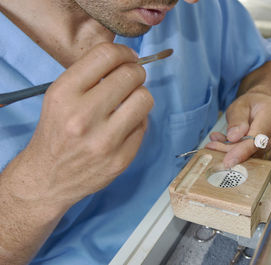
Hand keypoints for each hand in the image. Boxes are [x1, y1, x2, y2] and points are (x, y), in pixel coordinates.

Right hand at [3, 43, 152, 208]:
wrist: (48, 177)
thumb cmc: (56, 133)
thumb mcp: (59, 97)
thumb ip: (89, 75)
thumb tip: (127, 60)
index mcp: (64, 94)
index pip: (106, 56)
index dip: (124, 52)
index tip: (129, 57)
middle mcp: (83, 116)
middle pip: (131, 75)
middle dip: (136, 72)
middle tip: (132, 79)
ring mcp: (104, 141)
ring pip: (144, 99)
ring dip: (141, 95)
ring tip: (130, 101)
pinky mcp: (121, 159)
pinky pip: (144, 125)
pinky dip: (138, 121)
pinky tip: (124, 126)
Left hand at [205, 92, 270, 167]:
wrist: (265, 105)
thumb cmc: (253, 104)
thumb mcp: (239, 106)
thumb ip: (236, 120)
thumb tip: (234, 137)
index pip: (259, 137)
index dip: (242, 151)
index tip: (229, 160)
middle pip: (258, 149)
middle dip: (234, 151)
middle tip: (215, 146)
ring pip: (260, 156)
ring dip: (240, 153)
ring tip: (226, 142)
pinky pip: (264, 158)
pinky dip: (249, 155)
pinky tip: (240, 146)